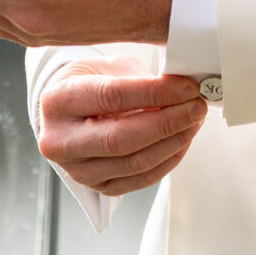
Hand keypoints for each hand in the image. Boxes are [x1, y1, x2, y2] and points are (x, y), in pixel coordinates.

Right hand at [38, 60, 206, 197]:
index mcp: (59, 101)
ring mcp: (77, 169)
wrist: (67, 111)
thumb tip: (181, 92)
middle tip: (196, 107)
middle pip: (122, 138)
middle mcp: (61, 140)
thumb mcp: (109, 68)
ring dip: (173, 142)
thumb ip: (141, 79)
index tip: (186, 88)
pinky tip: (181, 140)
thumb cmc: (88, 84)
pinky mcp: (97, 186)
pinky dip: (167, 160)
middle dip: (168, 122)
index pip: (112, 97)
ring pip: (135, 162)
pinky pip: (140, 179)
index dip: (155, 93)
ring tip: (193, 121)